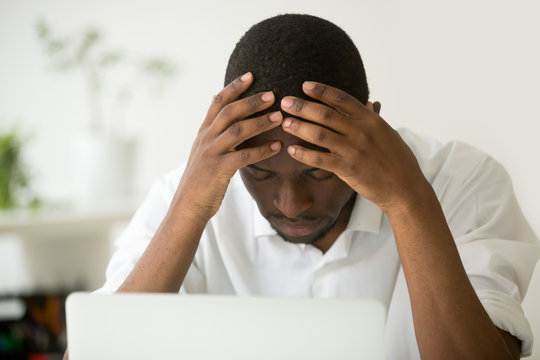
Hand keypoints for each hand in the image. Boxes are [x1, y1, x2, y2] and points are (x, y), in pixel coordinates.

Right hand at [175, 72, 281, 220]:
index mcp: (203, 132)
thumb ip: (216, 136)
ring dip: (260, 122)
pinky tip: (277, 147)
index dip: (233, 87)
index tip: (250, 75)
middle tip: (272, 95)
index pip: (218, 102)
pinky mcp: (219, 170)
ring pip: (237, 131)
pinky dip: (262, 150)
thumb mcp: (205, 153)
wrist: (187, 205)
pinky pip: (244, 156)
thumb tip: (231, 122)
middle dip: (251, 101)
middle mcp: (206, 139)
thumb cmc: (201, 180)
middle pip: (229, 112)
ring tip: (279, 117)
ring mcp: (211, 153)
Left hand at [280, 81, 430, 213]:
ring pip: (319, 133)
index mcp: (370, 120)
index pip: (341, 99)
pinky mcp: (348, 169)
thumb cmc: (398, 160)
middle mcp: (361, 131)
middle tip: (285, 102)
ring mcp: (354, 150)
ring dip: (299, 127)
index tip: (304, 86)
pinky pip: (320, 158)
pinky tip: (291, 150)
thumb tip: (369, 103)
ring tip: (284, 123)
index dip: (321, 91)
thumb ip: (374, 118)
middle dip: (302, 106)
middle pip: (325, 113)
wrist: (405, 189)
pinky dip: (304, 153)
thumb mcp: (388, 133)